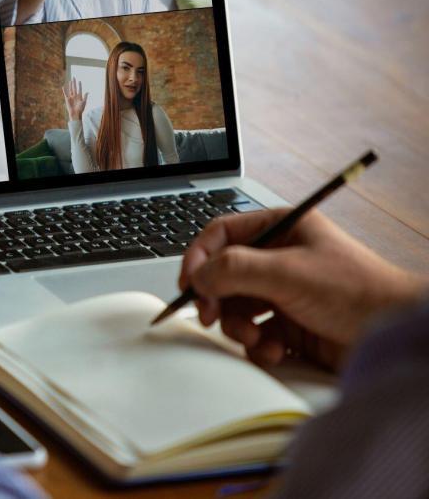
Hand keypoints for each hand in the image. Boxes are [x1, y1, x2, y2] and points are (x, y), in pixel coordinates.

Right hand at [62, 79, 86, 120]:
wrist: (75, 114)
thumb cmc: (80, 109)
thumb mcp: (83, 103)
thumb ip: (85, 97)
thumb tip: (87, 92)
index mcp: (79, 96)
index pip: (79, 89)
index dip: (79, 85)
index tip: (79, 81)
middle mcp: (75, 96)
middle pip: (74, 88)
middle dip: (74, 83)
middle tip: (74, 77)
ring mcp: (71, 97)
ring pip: (70, 90)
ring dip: (70, 85)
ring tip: (70, 81)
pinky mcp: (67, 99)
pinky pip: (66, 94)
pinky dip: (64, 90)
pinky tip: (63, 87)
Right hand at [180, 209, 427, 370]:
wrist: (392, 333)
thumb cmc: (357, 292)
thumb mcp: (288, 272)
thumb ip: (234, 269)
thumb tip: (197, 275)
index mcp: (280, 230)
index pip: (222, 235)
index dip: (199, 257)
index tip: (189, 283)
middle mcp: (277, 258)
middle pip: (222, 274)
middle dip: (216, 299)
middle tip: (210, 316)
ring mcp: (282, 292)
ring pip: (235, 307)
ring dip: (238, 327)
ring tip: (255, 338)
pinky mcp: (288, 325)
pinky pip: (254, 333)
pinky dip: (257, 345)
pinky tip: (276, 351)